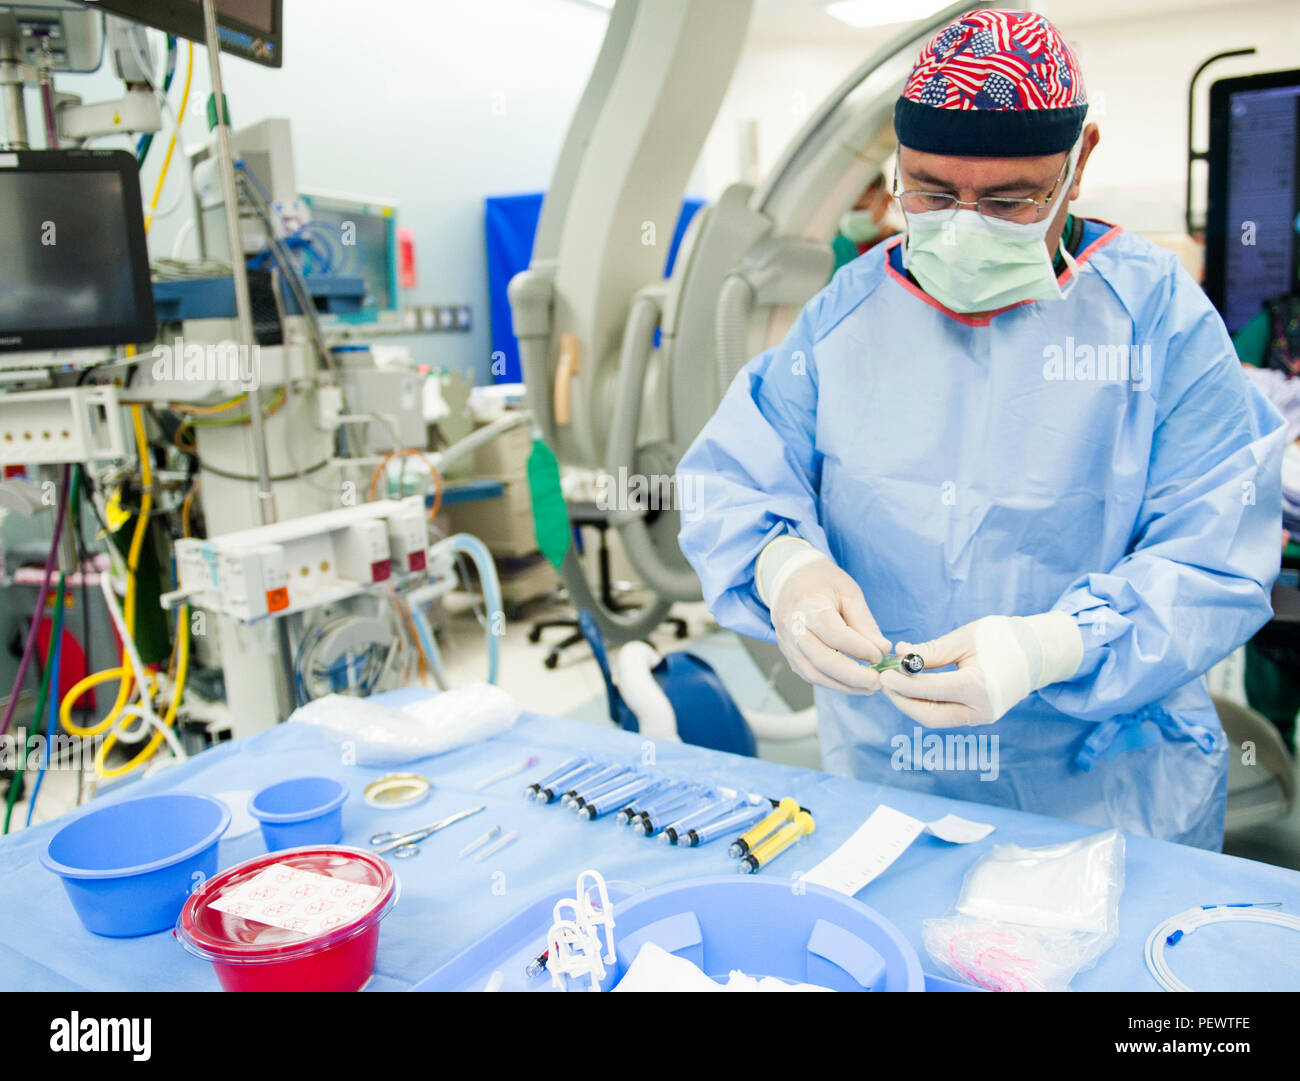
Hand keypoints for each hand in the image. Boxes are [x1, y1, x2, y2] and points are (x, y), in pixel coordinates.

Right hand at [770, 558, 891, 694]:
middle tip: (877, 682)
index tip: (880, 656)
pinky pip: (809, 675)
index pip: (835, 634)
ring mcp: (787, 644)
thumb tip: (882, 650)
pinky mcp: (788, 654)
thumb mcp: (848, 592)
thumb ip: (864, 622)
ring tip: (868, 687)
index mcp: (808, 606)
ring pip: (814, 674)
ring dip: (843, 686)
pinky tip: (851, 684)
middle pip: (822, 660)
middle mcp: (793, 628)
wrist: (790, 579)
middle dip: (853, 676)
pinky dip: (832, 683)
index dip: (859, 649)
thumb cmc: (822, 582)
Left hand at [878, 613, 1083, 726]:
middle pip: (930, 716)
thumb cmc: (1002, 638)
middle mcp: (982, 710)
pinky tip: (912, 687)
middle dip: (902, 701)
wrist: (1038, 652)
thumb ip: (932, 650)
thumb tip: (899, 654)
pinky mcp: (979, 717)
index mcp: (980, 687)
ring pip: (936, 719)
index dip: (904, 684)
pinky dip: (925, 704)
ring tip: (894, 684)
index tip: (884, 674)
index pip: (932, 691)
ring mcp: (982, 717)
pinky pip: (945, 715)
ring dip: (911, 704)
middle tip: (884, 682)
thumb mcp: (965, 638)